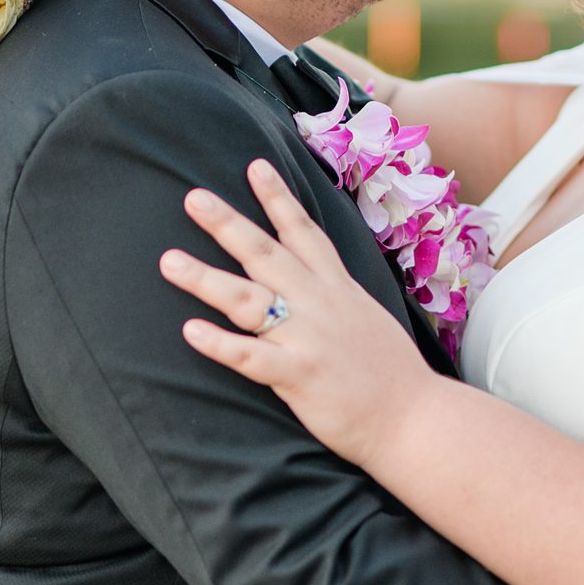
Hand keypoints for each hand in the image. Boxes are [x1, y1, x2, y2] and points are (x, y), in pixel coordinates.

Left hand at [164, 158, 439, 467]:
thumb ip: (336, 297)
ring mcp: (308, 339)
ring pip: (248, 300)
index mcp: (338, 288)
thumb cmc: (392, 374)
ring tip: (168, 262)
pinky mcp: (298, 376)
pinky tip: (190, 332)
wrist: (415, 418)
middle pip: (266, 255)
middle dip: (227, 223)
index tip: (254, 166)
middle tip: (193, 197)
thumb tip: (315, 282)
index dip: (278, 199)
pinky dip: (219, 344)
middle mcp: (320, 304)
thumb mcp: (367, 317)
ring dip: (205, 279)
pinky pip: (250, 357)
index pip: (304, 233)